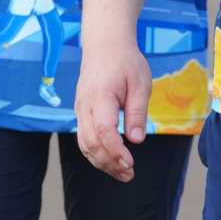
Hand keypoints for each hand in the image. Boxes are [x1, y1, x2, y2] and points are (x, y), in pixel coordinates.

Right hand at [75, 28, 152, 181]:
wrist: (105, 44)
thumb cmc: (125, 62)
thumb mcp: (140, 83)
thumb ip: (137, 112)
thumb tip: (136, 140)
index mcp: (100, 96)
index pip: (104, 130)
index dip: (116, 151)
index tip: (131, 163)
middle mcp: (84, 105)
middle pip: (91, 143)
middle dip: (109, 163)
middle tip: (130, 175)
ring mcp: (80, 110)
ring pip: (84, 144)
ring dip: (102, 162)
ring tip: (123, 174)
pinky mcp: (81, 113)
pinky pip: (84, 138)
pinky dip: (96, 154)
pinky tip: (112, 162)